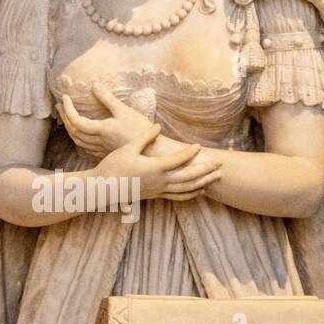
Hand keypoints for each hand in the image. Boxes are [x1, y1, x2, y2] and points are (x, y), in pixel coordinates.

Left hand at [60, 85, 157, 157]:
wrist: (154, 153)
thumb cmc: (141, 131)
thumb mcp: (125, 111)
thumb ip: (108, 98)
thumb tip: (94, 85)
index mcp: (101, 130)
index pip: (76, 120)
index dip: (67, 109)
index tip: (65, 98)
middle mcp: (99, 141)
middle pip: (74, 131)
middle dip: (65, 118)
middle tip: (60, 106)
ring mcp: (102, 149)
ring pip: (79, 141)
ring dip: (70, 129)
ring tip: (67, 119)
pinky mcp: (108, 153)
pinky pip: (87, 148)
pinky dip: (80, 140)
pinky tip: (82, 136)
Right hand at [95, 132, 221, 201]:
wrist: (104, 187)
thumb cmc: (113, 166)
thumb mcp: (128, 148)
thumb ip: (145, 137)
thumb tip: (158, 126)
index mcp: (154, 168)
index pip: (178, 160)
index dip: (189, 152)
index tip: (199, 146)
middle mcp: (160, 181)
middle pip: (189, 177)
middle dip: (205, 170)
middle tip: (219, 164)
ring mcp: (159, 190)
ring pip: (186, 189)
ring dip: (203, 183)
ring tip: (215, 177)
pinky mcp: (156, 195)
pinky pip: (178, 196)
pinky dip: (191, 194)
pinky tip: (199, 191)